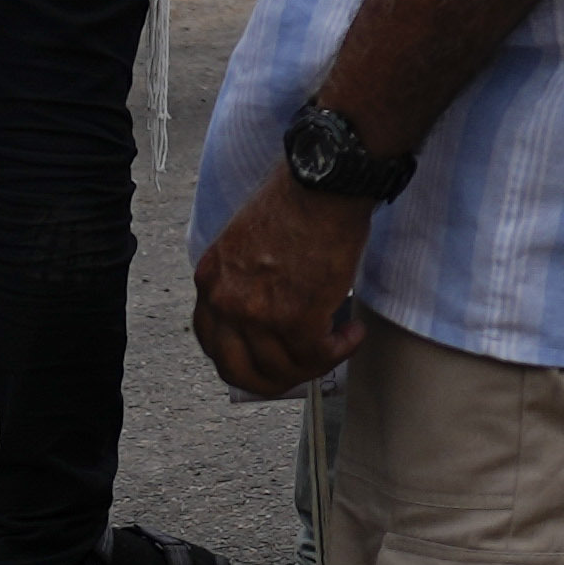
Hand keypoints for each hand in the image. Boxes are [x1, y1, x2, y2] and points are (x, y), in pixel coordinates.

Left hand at [189, 175, 369, 395]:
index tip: (268, 360)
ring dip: (317, 362)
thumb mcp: (247, 241)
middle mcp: (225, 302)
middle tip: (303, 369)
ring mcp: (258, 314)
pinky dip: (340, 351)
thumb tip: (271, 311)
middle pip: (239, 371)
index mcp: (210, 280)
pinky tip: (353, 333)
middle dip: (274, 380)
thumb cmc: (297, 200)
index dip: (243, 362)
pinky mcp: (296, 319)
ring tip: (341, 341)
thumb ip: (245, 279)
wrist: (323, 185)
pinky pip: (317, 356)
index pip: (212, 344)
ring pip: (282, 369)